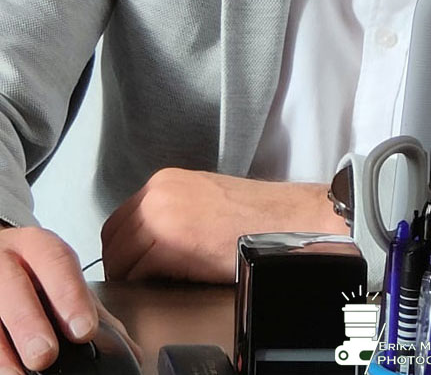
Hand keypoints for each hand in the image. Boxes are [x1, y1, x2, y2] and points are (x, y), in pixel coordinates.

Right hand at [0, 225, 140, 373]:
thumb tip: (129, 349)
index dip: (70, 296)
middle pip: (13, 288)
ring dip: (2, 349)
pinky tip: (3, 370)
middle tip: (46, 355)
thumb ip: (88, 309)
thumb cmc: (32, 272)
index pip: (56, 262)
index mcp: (37, 246)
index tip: (84, 330)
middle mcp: (5, 260)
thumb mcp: (59, 278)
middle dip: (30, 323)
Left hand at [101, 168, 348, 282]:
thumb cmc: (253, 215)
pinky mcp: (168, 243)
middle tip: (142, 280)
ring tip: (158, 283)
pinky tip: (169, 283)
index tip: (134, 265)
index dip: (123, 248)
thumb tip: (147, 243)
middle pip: (112, 239)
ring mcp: (160, 216)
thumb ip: (170, 212)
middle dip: (123, 263)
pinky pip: (138, 272)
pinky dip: (146, 283)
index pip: (119, 220)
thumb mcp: (202, 199)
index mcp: (164, 181)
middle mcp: (156, 192)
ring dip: (132, 276)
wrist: (282, 219)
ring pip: (120, 257)